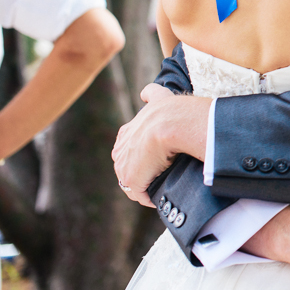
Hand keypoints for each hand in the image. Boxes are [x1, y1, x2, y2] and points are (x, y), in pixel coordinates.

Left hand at [112, 84, 210, 206]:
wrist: (170, 124)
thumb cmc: (170, 111)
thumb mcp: (159, 97)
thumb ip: (151, 93)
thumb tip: (146, 92)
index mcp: (125, 133)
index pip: (129, 149)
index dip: (143, 155)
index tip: (159, 157)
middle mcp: (120, 150)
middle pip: (129, 167)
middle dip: (143, 171)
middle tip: (165, 171)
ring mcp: (123, 167)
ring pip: (134, 182)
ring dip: (148, 185)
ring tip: (166, 184)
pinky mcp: (131, 181)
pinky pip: (141, 195)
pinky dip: (152, 196)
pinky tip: (164, 193)